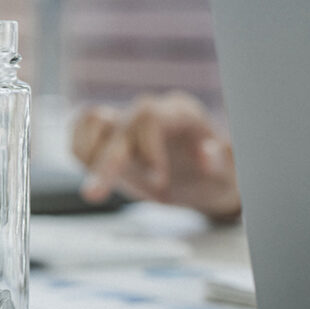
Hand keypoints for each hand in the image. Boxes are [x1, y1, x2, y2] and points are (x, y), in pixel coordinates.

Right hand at [72, 92, 240, 220]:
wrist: (201, 182)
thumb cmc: (216, 176)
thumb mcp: (230, 175)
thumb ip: (221, 161)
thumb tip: (208, 153)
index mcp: (181, 114)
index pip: (151, 117)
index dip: (148, 148)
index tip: (157, 181)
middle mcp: (150, 113)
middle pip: (119, 125)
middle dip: (106, 163)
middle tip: (94, 195)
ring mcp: (127, 121)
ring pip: (92, 118)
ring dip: (89, 154)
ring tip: (94, 188)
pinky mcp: (108, 134)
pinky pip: (80, 127)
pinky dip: (79, 149)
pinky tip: (90, 174)